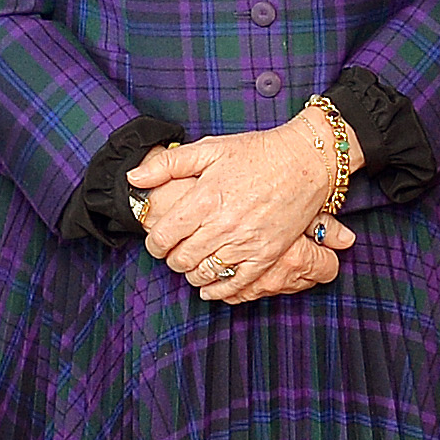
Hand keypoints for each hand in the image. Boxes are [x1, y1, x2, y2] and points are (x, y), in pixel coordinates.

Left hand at [126, 113, 340, 293]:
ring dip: (192, 274)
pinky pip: (236, 284)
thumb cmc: (256, 152)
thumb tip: (134, 179)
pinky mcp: (267, 255)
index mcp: (204, 198)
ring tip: (191, 266)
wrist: (305, 161)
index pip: (164, 235)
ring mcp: (246, 243)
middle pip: (182, 259)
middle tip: (173, 252)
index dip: (154, 244)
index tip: (156, 242)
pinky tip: (210, 288)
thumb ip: (167, 165)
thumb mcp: (209, 148)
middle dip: (172, 259)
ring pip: (205, 274)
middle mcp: (223, 225)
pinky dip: (219, 291)